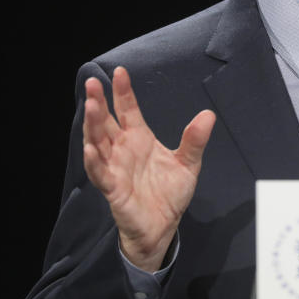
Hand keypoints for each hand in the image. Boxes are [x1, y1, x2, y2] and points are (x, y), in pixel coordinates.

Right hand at [82, 66, 215, 271]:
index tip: (120, 72)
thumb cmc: (169, 194)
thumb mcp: (188, 163)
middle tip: (92, 83)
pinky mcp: (113, 189)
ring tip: (90, 106)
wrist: (164, 226)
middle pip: (106, 122)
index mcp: (139, 138)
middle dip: (98, 103)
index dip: (122, 92)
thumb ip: (195, 140)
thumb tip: (208, 114)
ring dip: (92, 125)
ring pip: (98, 143)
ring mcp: (115, 168)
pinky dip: (94, 162)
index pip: (127, 110)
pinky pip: (100, 174)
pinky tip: (90, 149)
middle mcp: (123, 149)